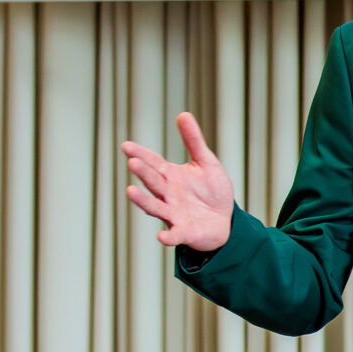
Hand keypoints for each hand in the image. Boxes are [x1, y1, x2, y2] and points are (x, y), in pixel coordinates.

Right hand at [122, 112, 237, 252]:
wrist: (226, 219)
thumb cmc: (212, 190)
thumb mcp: (206, 162)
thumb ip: (193, 141)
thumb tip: (183, 114)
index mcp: (171, 176)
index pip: (153, 162)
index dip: (140, 154)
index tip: (126, 146)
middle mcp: (167, 194)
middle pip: (153, 181)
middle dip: (143, 172)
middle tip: (133, 162)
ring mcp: (173, 214)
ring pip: (155, 207)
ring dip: (143, 200)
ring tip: (131, 191)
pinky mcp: (184, 232)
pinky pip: (173, 235)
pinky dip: (167, 237)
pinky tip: (161, 237)